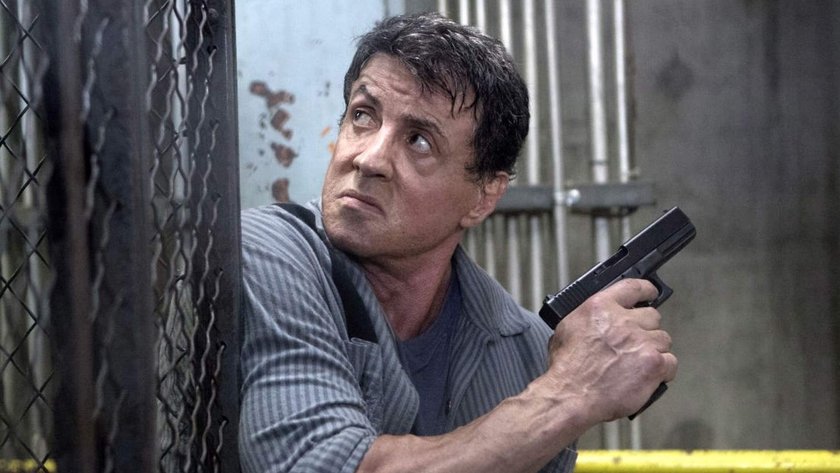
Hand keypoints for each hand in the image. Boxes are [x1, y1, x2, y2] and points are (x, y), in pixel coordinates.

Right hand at [546, 278, 677, 422]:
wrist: (571, 395)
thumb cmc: (566, 369)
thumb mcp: (566, 330)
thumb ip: (587, 318)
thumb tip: (599, 318)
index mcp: (600, 307)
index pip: (633, 287)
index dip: (646, 290)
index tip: (651, 293)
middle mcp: (623, 321)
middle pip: (652, 316)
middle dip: (646, 329)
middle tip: (635, 344)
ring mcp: (641, 342)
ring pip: (663, 339)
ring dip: (654, 350)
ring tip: (637, 364)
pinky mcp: (654, 364)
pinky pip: (670, 362)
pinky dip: (663, 371)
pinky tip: (647, 377)